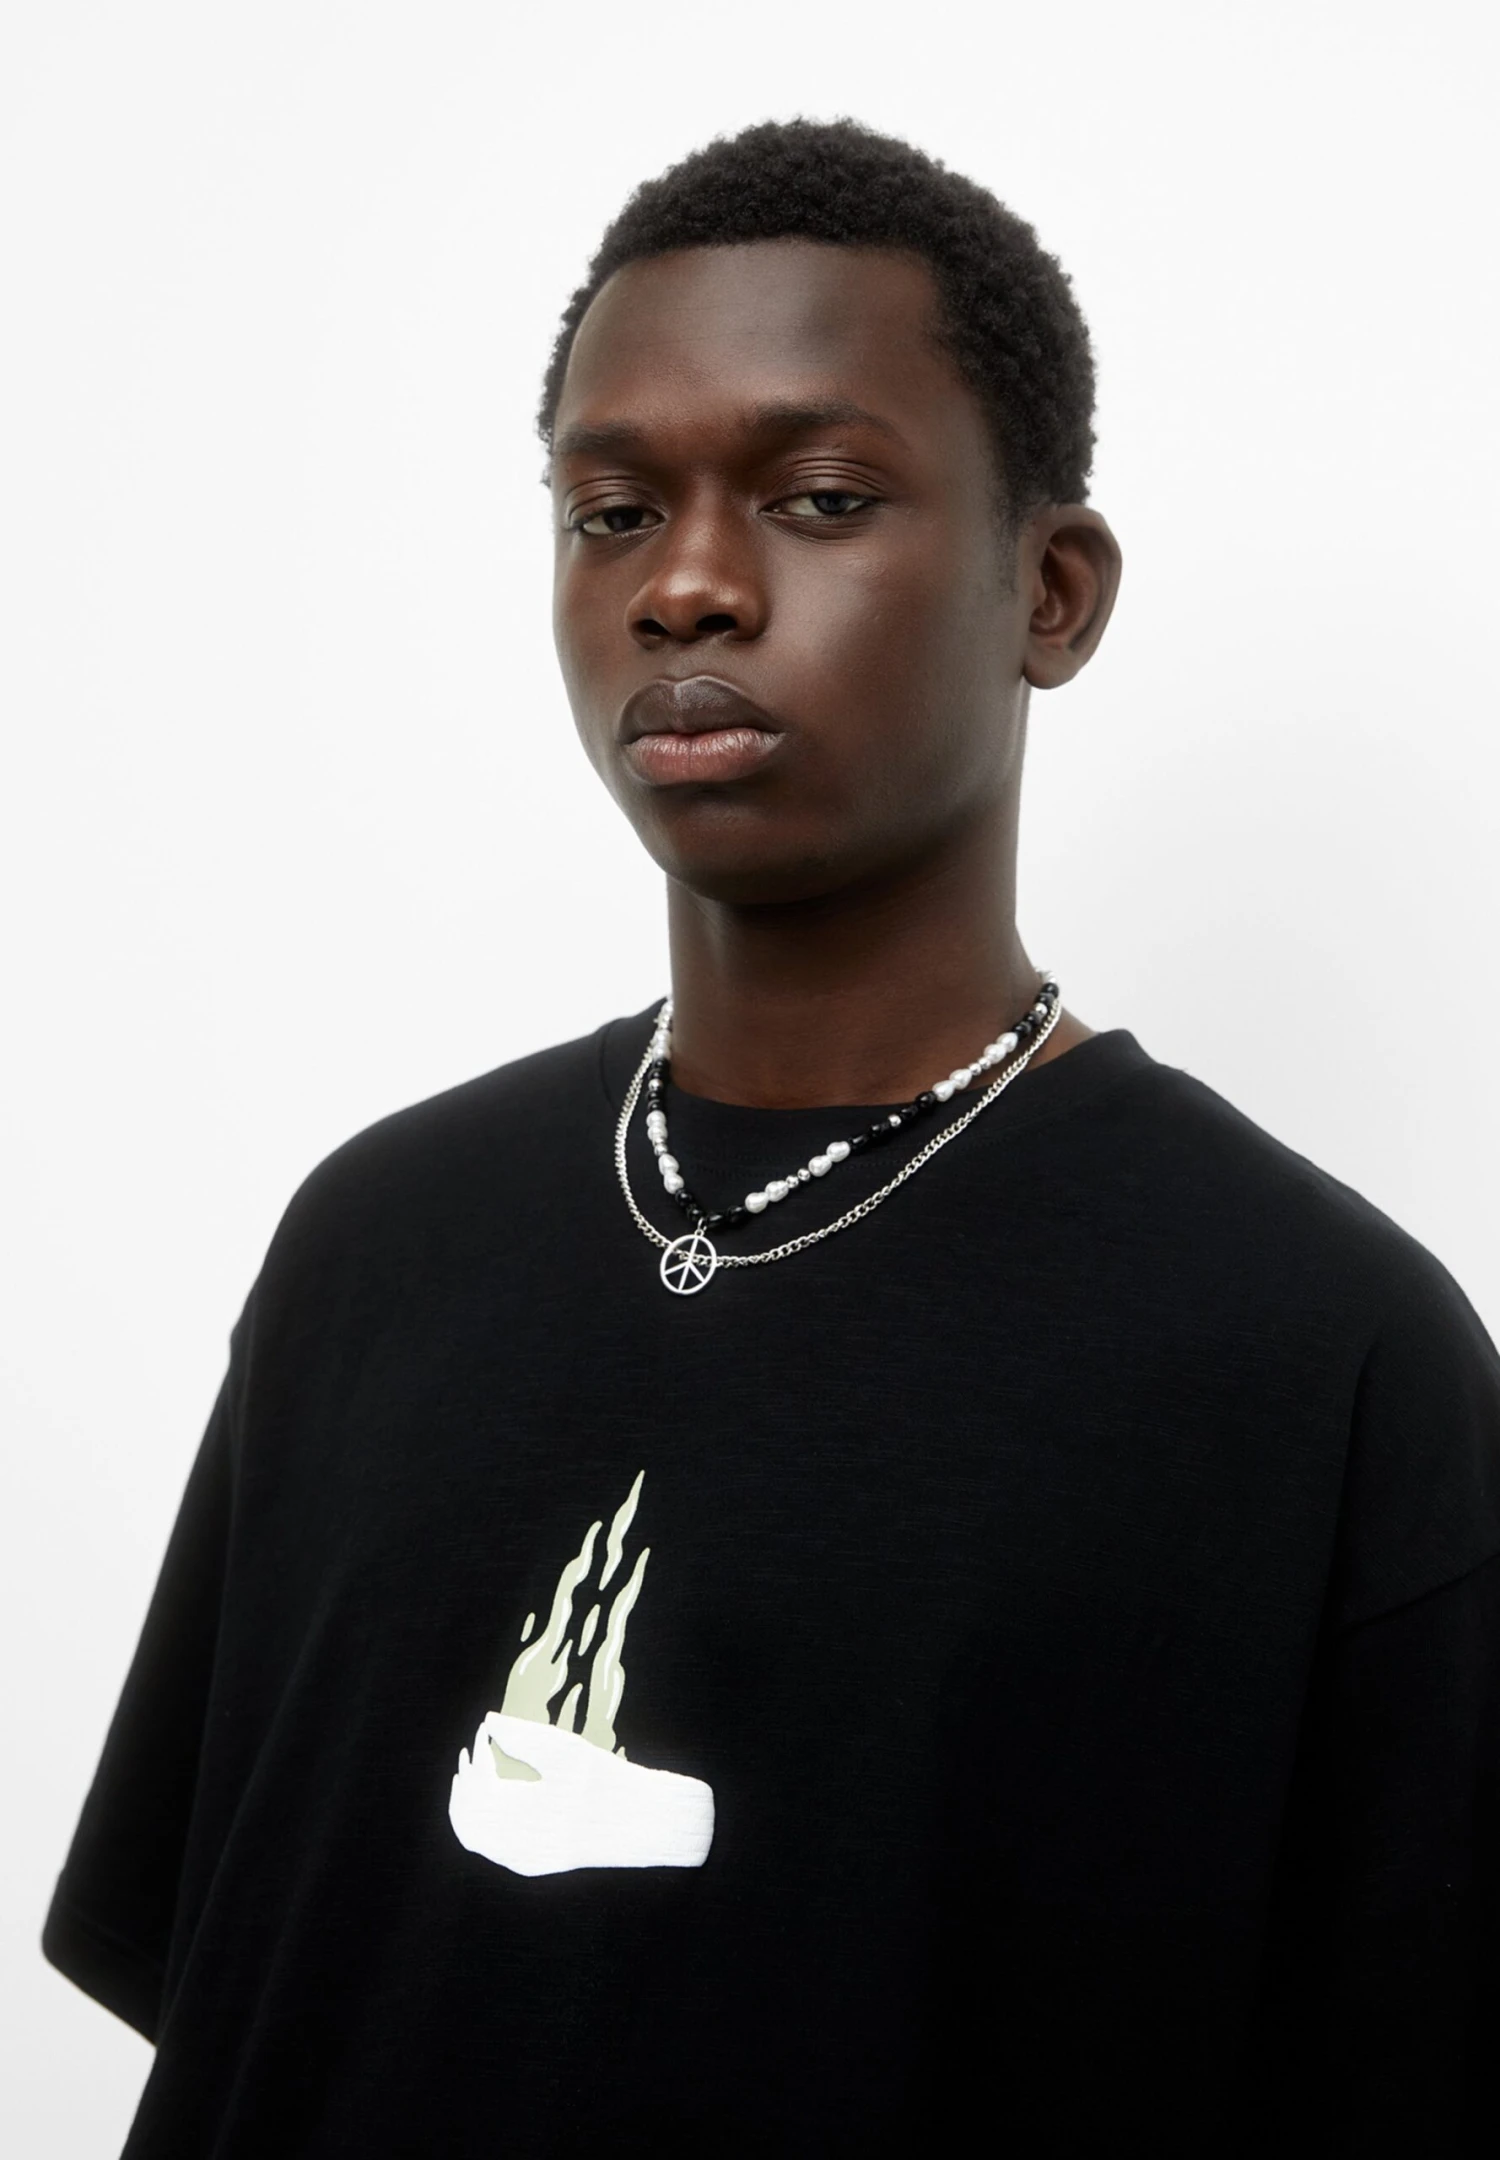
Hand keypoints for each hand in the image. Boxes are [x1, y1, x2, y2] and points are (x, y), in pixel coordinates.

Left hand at [449, 1711, 714, 1876]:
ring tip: (473, 1771)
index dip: (478, 1757)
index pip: (481, 1789)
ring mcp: (522, 1860)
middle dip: (465, 1782)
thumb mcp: (567, 1752)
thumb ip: (525, 1736)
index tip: (483, 1732)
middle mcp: (518, 1849)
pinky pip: (489, 1845)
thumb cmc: (607, 1782)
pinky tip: (491, 1793)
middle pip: (468, 1818)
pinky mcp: (530, 1863)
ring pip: (473, 1836)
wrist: (641, 1824)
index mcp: (527, 1821)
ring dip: (467, 1802)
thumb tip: (489, 1720)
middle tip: (472, 1751)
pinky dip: (480, 1819)